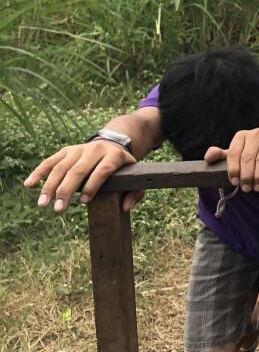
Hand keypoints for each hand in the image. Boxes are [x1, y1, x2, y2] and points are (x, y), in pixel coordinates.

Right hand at [24, 141, 139, 212]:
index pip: (103, 169)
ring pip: (61, 167)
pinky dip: (38, 172)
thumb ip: (136, 192)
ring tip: (43, 204)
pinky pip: (50, 161)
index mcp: (115, 155)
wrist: (114, 142)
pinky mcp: (66, 150)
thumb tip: (125, 207)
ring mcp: (79, 149)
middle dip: (67, 190)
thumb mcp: (136, 176)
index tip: (84, 202)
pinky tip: (28, 185)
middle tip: (58, 209)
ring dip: (50, 186)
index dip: (94, 185)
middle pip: (79, 170)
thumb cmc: (123, 167)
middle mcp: (95, 150)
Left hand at [205, 127, 258, 191]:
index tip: (234, 182)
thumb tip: (208, 158)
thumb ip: (222, 156)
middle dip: (246, 175)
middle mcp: (256, 133)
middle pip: (248, 157)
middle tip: (247, 188)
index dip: (233, 169)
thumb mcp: (238, 154)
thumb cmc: (256, 153)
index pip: (233, 153)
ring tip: (258, 187)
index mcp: (242, 135)